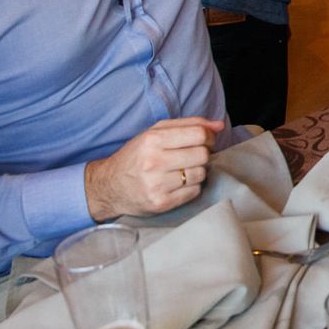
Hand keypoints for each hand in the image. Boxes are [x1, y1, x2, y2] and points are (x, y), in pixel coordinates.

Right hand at [83, 116, 224, 219]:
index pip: (199, 134)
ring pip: (201, 174)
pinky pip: (194, 192)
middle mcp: (154, 162)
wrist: (109, 186)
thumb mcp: (156, 132)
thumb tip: (219, 126)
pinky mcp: (161, 203)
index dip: (208, 137)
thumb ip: (189, 124)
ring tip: (182, 170)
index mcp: (153, 140)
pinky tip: (177, 184)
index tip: (203, 141)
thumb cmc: (137, 156)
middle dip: (202, 154)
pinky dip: (191, 187)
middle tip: (190, 157)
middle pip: (202, 155)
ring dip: (197, 171)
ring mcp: (157, 185)